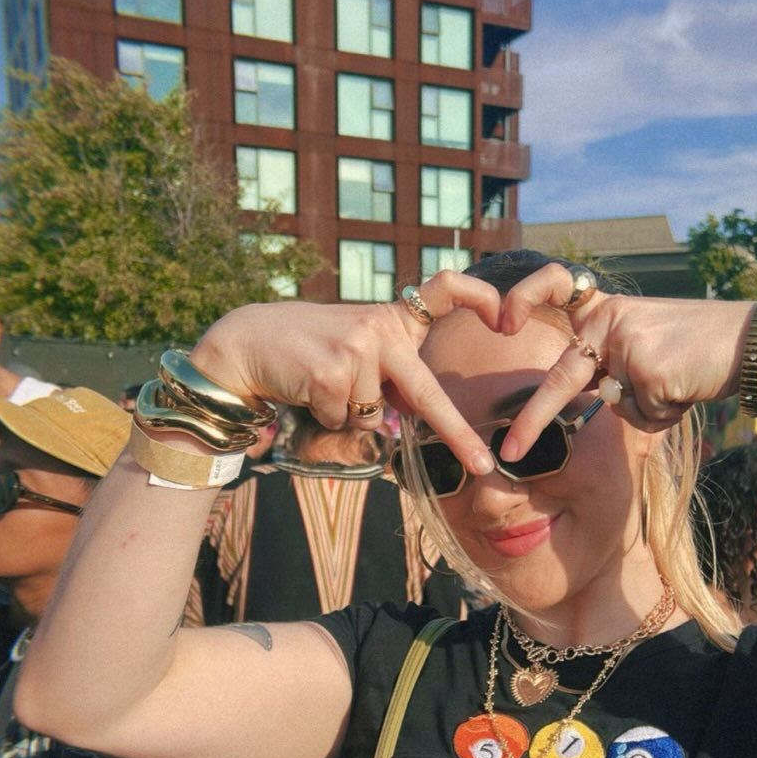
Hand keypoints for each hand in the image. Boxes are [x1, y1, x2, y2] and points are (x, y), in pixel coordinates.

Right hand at [190, 272, 503, 476]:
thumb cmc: (307, 350)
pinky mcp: (331, 371)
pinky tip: (307, 388)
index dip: (480, 298)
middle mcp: (380, 328)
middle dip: (456, 435)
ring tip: (321, 383)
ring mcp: (357, 348)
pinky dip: (325, 416)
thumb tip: (413, 417)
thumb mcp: (357, 350)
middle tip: (483, 466)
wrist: (248, 342)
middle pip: (427, 393)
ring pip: (372, 416)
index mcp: (393, 318)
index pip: (445, 290)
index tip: (508, 320)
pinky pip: (342, 419)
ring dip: (347, 413)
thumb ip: (389, 376)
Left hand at [493, 263, 751, 460]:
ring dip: (649, 409)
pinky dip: (666, 415)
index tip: (502, 321)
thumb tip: (597, 402)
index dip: (525, 298)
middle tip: (510, 451)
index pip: (555, 287)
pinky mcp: (646, 371)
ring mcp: (627, 344)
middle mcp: (609, 320)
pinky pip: (643, 417)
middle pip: (561, 379)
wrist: (751, 341)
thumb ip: (610, 370)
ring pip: (617, 407)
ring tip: (679, 381)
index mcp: (604, 307)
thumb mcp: (643, 348)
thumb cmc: (697, 352)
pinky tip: (687, 388)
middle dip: (534, 421)